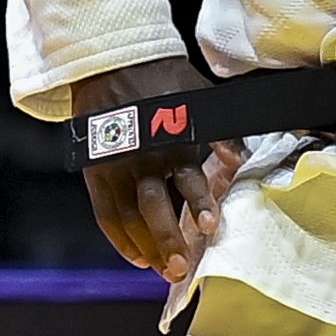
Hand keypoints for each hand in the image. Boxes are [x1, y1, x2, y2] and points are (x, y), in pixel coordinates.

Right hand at [68, 58, 239, 281]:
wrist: (113, 65)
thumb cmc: (165, 85)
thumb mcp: (200, 101)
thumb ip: (223, 135)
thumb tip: (240, 162)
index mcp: (172, 141)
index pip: (187, 180)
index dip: (198, 205)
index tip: (209, 227)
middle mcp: (141, 158)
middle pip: (152, 208)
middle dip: (166, 240)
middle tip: (180, 269)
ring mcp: (114, 167)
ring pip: (127, 217)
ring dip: (145, 247)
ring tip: (163, 271)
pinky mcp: (94, 172)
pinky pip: (105, 213)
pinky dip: (119, 238)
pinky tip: (137, 258)